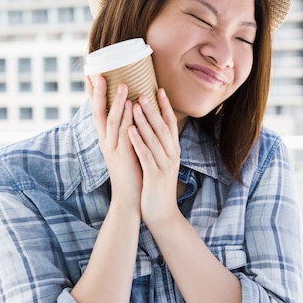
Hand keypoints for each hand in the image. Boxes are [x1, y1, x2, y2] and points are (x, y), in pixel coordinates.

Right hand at [88, 76, 141, 210]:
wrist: (128, 198)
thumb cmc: (130, 171)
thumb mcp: (124, 147)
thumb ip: (124, 130)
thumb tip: (129, 110)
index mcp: (105, 138)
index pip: (97, 111)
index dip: (94, 93)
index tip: (91, 73)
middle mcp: (105, 141)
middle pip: (98, 113)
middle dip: (98, 93)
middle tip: (97, 73)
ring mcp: (112, 149)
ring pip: (112, 121)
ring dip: (116, 102)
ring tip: (121, 84)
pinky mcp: (122, 157)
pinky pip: (125, 134)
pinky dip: (128, 119)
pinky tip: (132, 107)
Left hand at [128, 88, 180, 227]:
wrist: (162, 214)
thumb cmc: (157, 186)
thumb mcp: (161, 162)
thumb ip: (158, 146)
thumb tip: (152, 128)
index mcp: (172, 150)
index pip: (170, 124)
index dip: (165, 106)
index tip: (158, 89)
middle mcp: (171, 155)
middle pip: (162, 127)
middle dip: (153, 109)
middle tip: (143, 91)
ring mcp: (164, 165)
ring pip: (154, 139)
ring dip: (144, 120)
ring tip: (134, 104)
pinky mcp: (155, 176)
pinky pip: (146, 155)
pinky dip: (138, 141)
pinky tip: (130, 130)